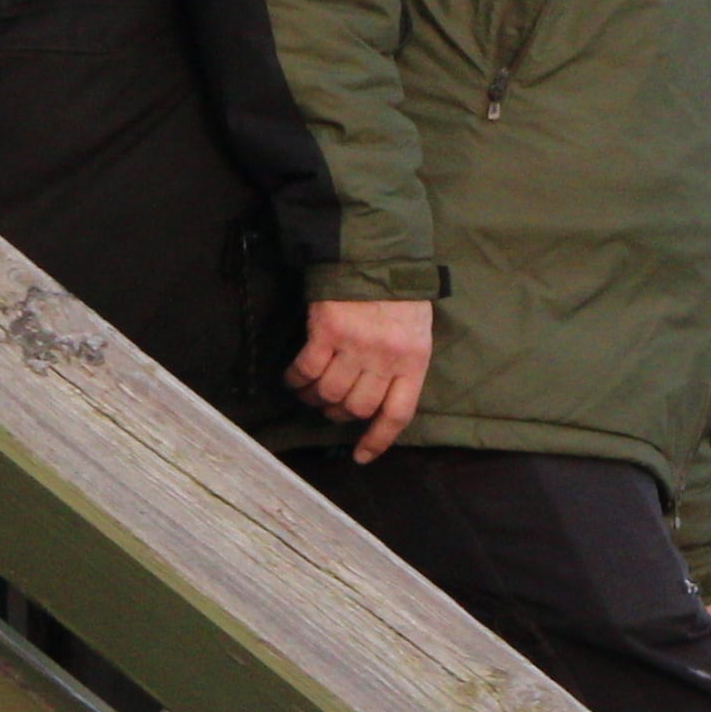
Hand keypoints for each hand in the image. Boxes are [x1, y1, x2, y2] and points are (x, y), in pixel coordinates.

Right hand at [288, 297, 437, 460]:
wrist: (375, 256)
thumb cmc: (398, 296)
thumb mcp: (416, 334)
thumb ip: (403, 366)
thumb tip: (381, 399)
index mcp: (414, 362)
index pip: (397, 414)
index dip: (378, 440)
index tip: (361, 456)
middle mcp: (386, 358)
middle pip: (358, 407)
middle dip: (341, 414)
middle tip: (331, 407)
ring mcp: (356, 346)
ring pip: (330, 393)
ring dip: (315, 399)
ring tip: (310, 392)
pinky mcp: (326, 331)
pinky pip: (306, 369)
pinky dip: (296, 379)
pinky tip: (293, 378)